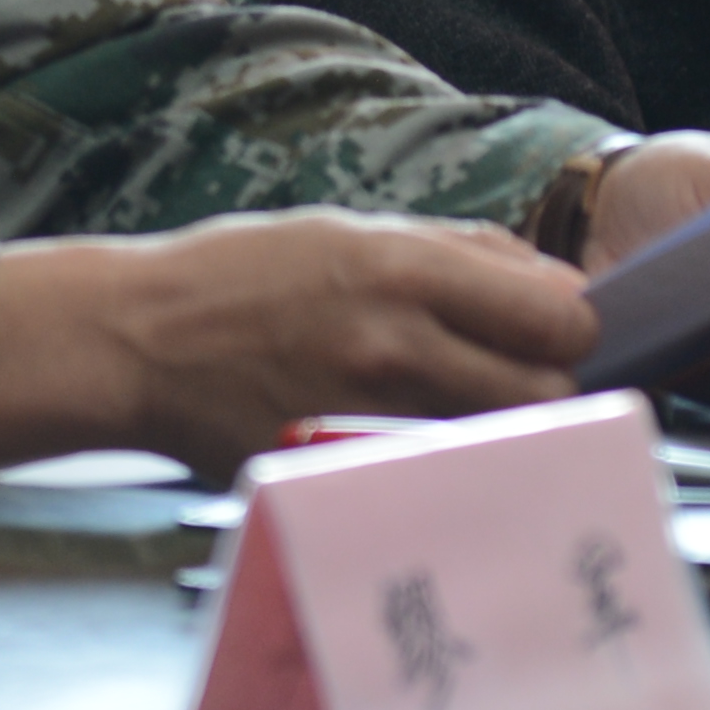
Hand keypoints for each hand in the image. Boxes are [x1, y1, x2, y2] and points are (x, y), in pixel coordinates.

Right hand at [0, 210, 597, 479]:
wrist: (138, 340)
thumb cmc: (241, 276)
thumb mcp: (349, 230)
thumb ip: (460, 253)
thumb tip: (556, 281)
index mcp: (403, 272)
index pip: (557, 318)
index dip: (572, 326)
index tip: (554, 328)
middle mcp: (394, 347)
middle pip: (546, 393)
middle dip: (549, 385)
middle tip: (518, 376)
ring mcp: (368, 419)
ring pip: (499, 443)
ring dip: (501, 429)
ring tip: (463, 411)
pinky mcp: (341, 472)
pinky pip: (433, 480)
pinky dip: (443, 467)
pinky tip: (414, 445)